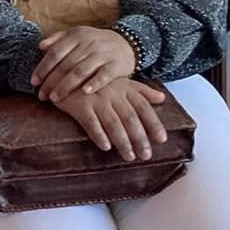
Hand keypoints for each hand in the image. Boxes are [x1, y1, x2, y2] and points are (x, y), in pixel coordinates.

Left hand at [32, 24, 136, 104]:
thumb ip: (58, 39)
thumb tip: (40, 46)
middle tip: (42, 96)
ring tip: (55, 98)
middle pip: (66, 65)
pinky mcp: (116, 65)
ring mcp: (103, 54)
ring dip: (66, 86)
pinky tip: (84, 92)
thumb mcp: (77, 35)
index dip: (43, 68)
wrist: (127, 43)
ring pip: (81, 71)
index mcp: (76, 36)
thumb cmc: (95, 42)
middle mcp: (89, 44)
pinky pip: (104, 75)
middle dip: (51, 82)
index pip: (55, 53)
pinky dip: (94, 83)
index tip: (34, 82)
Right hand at [52, 78, 168, 161]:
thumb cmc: (96, 80)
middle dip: (139, 138)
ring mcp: (96, 100)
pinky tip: (105, 147)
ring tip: (129, 156)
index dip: (153, 123)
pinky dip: (98, 135)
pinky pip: (91, 123)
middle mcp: (113, 94)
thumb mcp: (121, 81)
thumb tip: (162, 98)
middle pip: (130, 118)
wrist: (66, 73)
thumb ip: (142, 91)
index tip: (161, 140)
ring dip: (122, 141)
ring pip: (113, 123)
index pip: (143, 107)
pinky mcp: (80, 106)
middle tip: (146, 156)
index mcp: (125, 89)